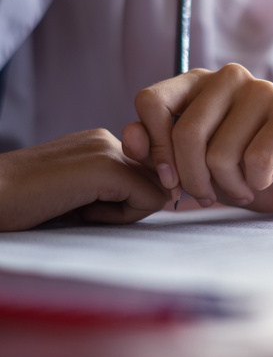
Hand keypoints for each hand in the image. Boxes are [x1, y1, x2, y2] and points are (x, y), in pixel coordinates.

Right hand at [0, 129, 168, 231]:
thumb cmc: (26, 206)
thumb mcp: (80, 194)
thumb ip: (116, 191)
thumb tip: (162, 199)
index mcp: (102, 143)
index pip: (150, 175)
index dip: (131, 201)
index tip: (93, 208)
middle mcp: (109, 139)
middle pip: (158, 181)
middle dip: (133, 205)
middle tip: (86, 210)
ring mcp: (108, 149)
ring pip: (158, 190)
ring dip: (126, 212)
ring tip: (81, 209)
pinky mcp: (106, 167)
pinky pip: (150, 200)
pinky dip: (122, 217)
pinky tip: (84, 213)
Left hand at [122, 64, 272, 211]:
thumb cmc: (237, 171)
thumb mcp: (188, 166)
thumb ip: (155, 151)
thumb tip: (131, 139)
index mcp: (197, 82)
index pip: (151, 102)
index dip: (154, 148)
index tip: (170, 180)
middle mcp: (229, 77)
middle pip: (186, 133)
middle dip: (193, 179)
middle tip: (208, 196)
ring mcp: (265, 90)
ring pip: (221, 153)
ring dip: (229, 186)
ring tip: (241, 187)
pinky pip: (257, 158)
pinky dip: (257, 181)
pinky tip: (266, 178)